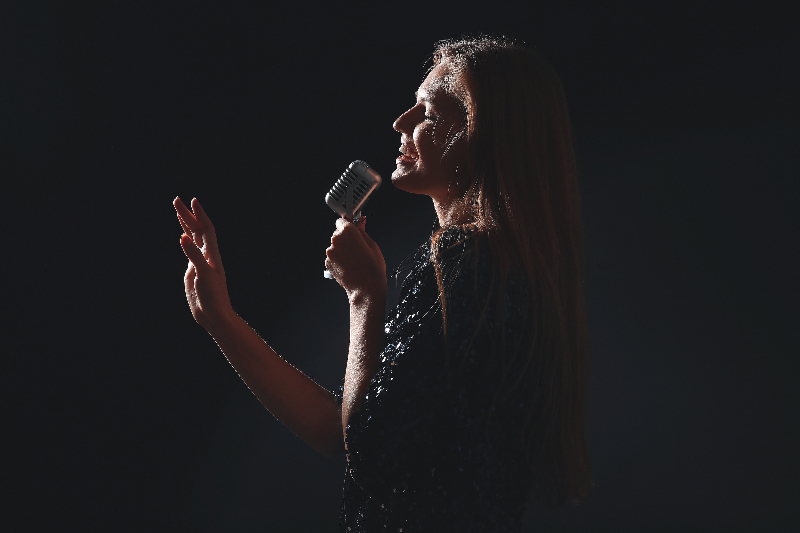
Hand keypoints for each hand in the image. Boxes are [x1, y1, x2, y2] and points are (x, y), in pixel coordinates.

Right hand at [174, 197, 235, 331]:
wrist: (215, 315)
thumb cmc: (213, 297)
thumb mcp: (203, 275)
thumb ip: (193, 256)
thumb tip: (183, 237)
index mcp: (211, 255)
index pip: (206, 229)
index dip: (199, 215)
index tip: (192, 200)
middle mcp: (207, 256)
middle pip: (197, 230)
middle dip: (188, 215)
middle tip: (177, 200)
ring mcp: (201, 262)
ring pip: (193, 238)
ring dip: (187, 224)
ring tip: (178, 211)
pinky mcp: (195, 271)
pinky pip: (190, 250)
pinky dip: (186, 240)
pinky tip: (183, 236)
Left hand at [325, 217, 386, 300]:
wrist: (366, 289)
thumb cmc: (372, 268)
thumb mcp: (372, 245)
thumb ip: (362, 231)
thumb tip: (360, 222)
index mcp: (348, 231)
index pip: (343, 220)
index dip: (349, 224)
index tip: (353, 227)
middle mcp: (336, 240)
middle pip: (338, 233)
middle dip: (346, 237)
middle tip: (358, 246)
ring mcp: (330, 252)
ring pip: (335, 245)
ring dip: (342, 248)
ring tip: (355, 258)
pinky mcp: (328, 262)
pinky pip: (333, 255)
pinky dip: (339, 258)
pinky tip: (349, 264)